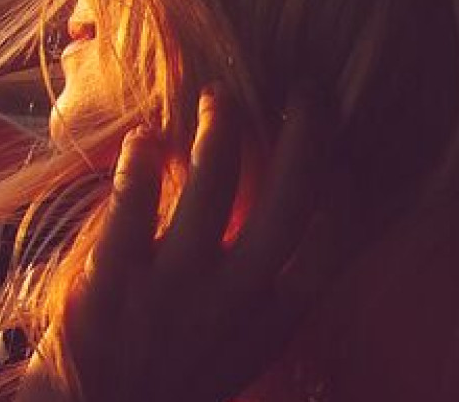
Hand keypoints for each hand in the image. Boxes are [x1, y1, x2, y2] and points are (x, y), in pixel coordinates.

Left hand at [19, 91, 339, 401]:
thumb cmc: (171, 371)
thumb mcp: (241, 346)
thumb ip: (268, 292)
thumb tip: (299, 225)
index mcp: (270, 319)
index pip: (331, 247)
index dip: (347, 189)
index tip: (346, 143)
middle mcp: (230, 300)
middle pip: (287, 206)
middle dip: (303, 140)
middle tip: (302, 87)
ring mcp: (171, 288)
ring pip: (210, 192)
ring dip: (218, 134)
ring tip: (216, 95)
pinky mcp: (111, 279)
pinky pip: (132, 206)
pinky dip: (141, 164)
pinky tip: (145, 135)